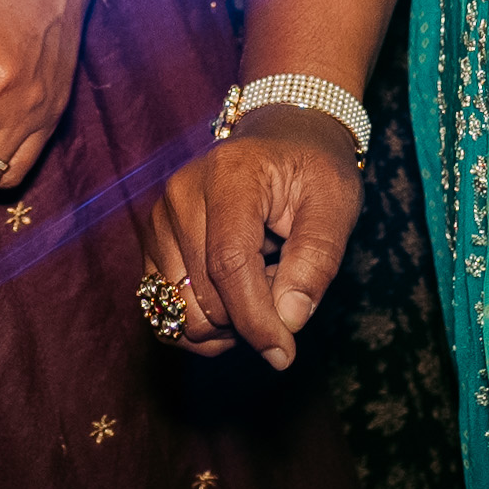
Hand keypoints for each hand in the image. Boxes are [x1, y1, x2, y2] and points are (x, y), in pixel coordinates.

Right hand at [141, 110, 368, 369]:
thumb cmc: (313, 168)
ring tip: (260, 283)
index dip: (255, 318)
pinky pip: (164, 313)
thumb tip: (288, 321)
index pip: (229, 263)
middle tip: (285, 285)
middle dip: (250, 317)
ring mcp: (159, 219)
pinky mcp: (152, 243)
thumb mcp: (336, 203)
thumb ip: (317, 260)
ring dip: (225, 323)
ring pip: (179, 312)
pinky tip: (234, 298)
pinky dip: (201, 323)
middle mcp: (181, 194)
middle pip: (203, 295)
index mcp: (229, 175)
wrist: (281, 136)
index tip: (284, 353)